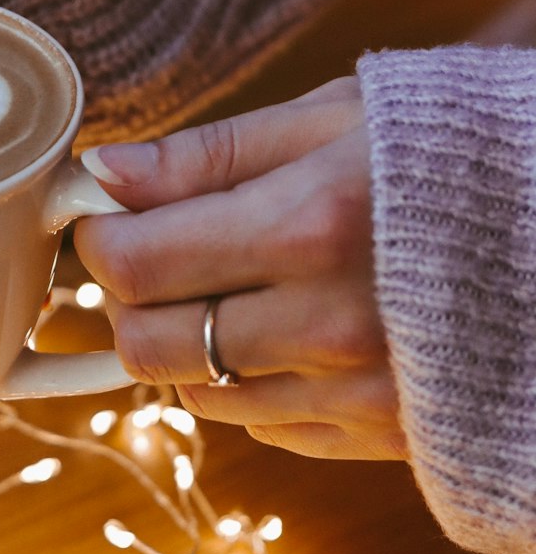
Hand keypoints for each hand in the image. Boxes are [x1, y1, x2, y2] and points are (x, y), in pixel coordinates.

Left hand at [75, 78, 404, 461]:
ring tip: (228, 283)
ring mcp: (364, 395)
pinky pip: (267, 427)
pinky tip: (286, 326)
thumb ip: (211, 153)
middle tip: (152, 252)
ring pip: (199, 395)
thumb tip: (101, 173)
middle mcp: (331, 327)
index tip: (107, 214)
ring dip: (185, 343)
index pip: (135, 264)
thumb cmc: (454, 149)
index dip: (98, 238)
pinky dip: (248, 382)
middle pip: (149, 346)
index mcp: (311, 225)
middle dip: (127, 299)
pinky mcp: (389, 436)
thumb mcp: (338, 117)